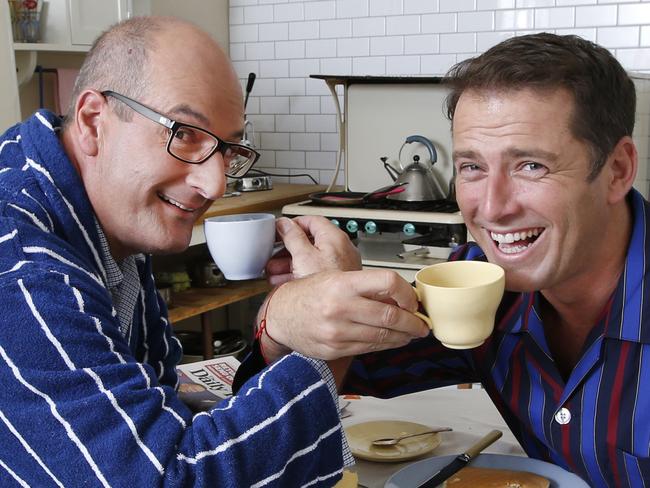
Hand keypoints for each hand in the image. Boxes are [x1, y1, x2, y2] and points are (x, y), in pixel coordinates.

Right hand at [260, 269, 429, 361]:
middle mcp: (341, 307)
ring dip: (403, 336)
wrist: (281, 316)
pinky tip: (391, 340)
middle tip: (421, 323)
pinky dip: (385, 345)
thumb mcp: (336, 278)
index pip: (388, 282)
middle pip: (390, 315)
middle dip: (412, 322)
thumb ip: (366, 286)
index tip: (413, 300)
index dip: (407, 293)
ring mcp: (338, 331)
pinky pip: (369, 348)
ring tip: (410, 333)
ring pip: (383, 336)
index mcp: (343, 283)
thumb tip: (400, 295)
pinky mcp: (336, 349)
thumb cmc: (308, 294)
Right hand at [265, 216, 360, 285]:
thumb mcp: (303, 257)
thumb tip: (285, 224)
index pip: (312, 220)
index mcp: (335, 238)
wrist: (339, 315)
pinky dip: (300, 272)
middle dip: (288, 248)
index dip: (293, 224)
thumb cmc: (327, 289)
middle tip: (274, 253)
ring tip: (274, 270)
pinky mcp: (337, 280)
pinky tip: (285, 282)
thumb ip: (293, 238)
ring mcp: (340, 266)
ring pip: (311, 257)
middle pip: (310, 241)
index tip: (280, 230)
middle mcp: (341, 250)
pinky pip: (316, 271)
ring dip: (290, 262)